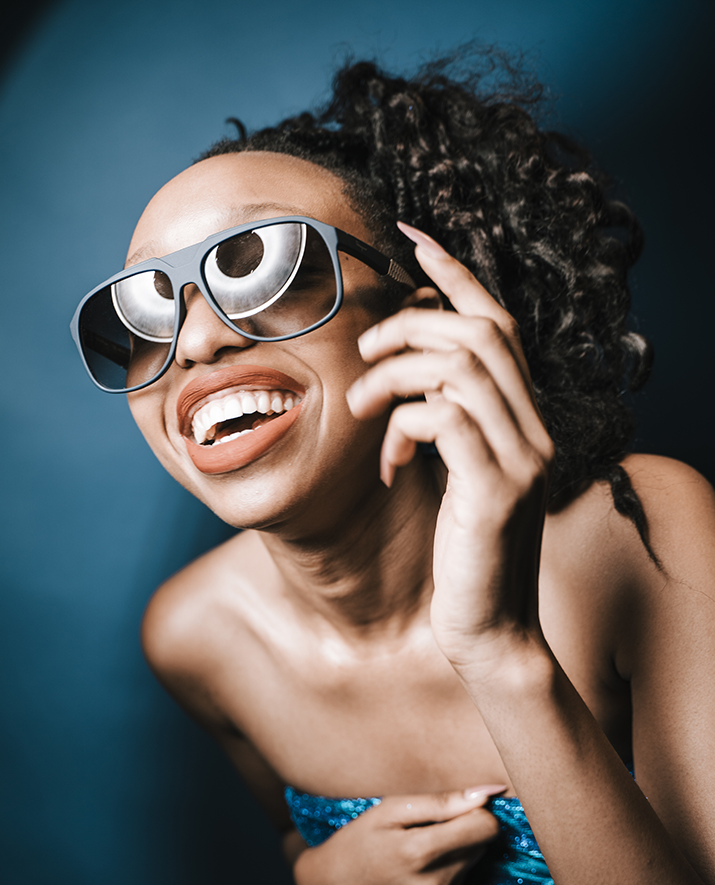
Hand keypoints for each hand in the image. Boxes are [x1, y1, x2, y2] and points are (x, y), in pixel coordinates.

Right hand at [292, 786, 502, 884]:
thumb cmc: (355, 843)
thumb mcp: (389, 811)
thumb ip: (441, 802)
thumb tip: (487, 794)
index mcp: (420, 852)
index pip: (486, 828)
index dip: (475, 814)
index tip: (455, 811)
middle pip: (478, 848)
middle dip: (459, 835)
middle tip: (422, 833)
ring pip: (468, 870)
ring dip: (450, 859)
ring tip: (413, 857)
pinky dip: (441, 881)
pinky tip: (412, 878)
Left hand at [346, 223, 554, 676]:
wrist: (489, 631)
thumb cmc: (463, 555)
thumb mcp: (455, 478)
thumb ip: (445, 426)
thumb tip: (401, 383)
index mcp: (524, 420)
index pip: (498, 323)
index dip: (455, 273)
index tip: (410, 237)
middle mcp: (533, 430)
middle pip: (480, 332)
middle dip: (409, 328)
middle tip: (365, 356)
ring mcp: (521, 459)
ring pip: (459, 367)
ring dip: (394, 377)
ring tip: (365, 411)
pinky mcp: (496, 491)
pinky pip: (443, 418)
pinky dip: (402, 428)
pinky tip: (390, 467)